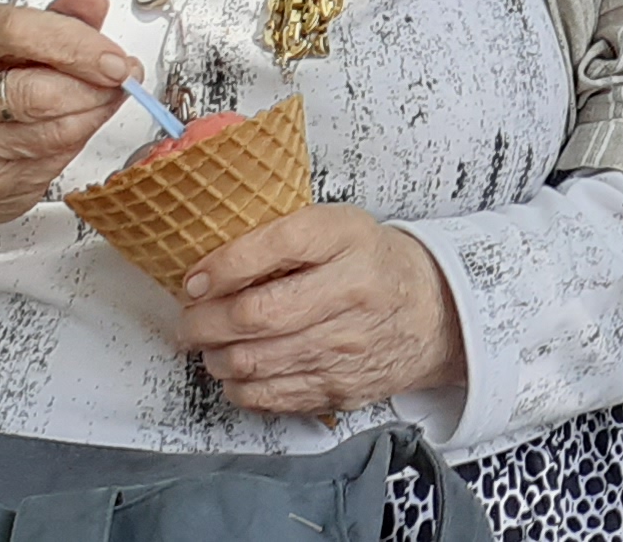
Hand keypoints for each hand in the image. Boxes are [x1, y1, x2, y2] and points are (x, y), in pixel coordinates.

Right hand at [0, 0, 142, 249]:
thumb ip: (52, 20)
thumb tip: (91, 2)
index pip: (15, 31)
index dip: (76, 42)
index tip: (112, 54)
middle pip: (38, 90)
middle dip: (94, 85)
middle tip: (121, 76)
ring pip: (54, 131)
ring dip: (95, 113)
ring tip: (105, 97)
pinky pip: (55, 161)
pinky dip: (79, 140)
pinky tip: (77, 125)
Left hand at [178, 204, 465, 415]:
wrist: (433, 313)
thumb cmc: (372, 265)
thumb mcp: (339, 227)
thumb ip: (282, 235)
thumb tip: (209, 261)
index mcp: (347, 241)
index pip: (278, 245)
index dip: (224, 265)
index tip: (195, 278)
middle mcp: (351, 292)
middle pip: (257, 314)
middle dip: (204, 321)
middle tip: (189, 318)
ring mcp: (346, 346)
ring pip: (255, 361)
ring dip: (216, 355)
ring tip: (210, 344)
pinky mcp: (339, 387)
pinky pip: (270, 396)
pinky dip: (239, 386)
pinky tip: (238, 369)